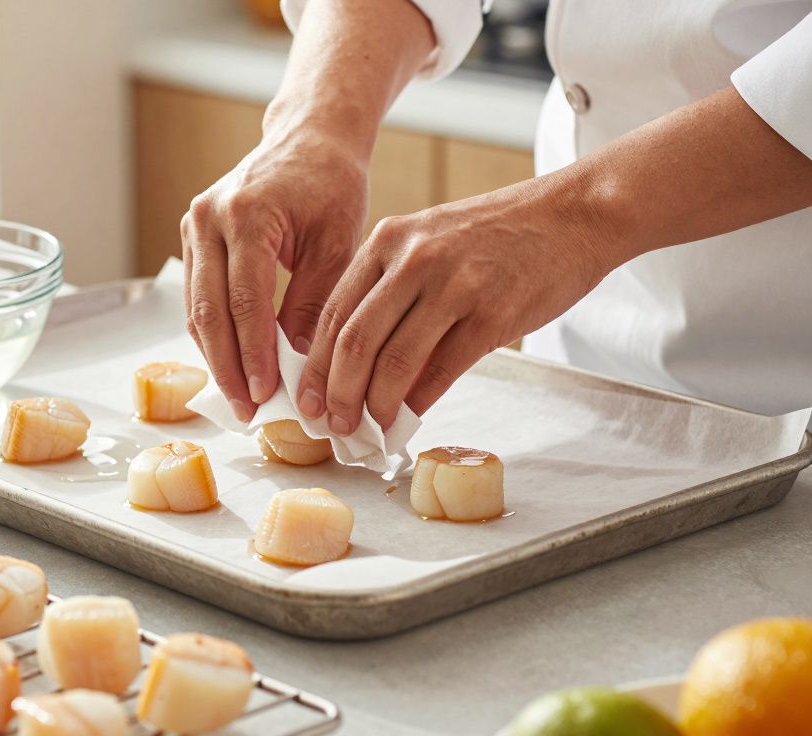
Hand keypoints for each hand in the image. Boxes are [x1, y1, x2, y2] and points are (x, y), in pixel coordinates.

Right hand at [182, 129, 367, 420]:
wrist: (308, 139)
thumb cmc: (331, 184)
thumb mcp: (337, 242)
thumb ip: (315, 301)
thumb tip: (298, 364)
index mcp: (247, 214)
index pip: (245, 300)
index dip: (252, 353)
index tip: (265, 393)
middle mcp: (209, 218)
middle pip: (208, 310)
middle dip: (227, 366)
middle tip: (246, 409)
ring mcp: (194, 226)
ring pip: (195, 308)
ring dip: (215, 356)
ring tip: (239, 397)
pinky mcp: (192, 236)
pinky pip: (197, 296)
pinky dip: (214, 333)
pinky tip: (232, 364)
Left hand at [296, 176, 619, 432]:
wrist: (575, 214)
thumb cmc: (500, 235)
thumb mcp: (430, 242)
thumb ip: (393, 291)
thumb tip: (360, 364)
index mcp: (388, 240)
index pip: (333, 312)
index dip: (314, 365)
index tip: (306, 399)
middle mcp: (414, 259)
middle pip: (354, 340)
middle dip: (336, 393)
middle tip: (332, 425)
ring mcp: (454, 284)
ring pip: (394, 360)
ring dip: (375, 405)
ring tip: (368, 430)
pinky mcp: (492, 312)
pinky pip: (442, 369)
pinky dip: (419, 402)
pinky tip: (409, 419)